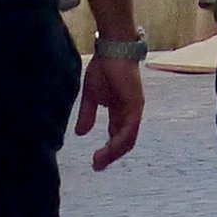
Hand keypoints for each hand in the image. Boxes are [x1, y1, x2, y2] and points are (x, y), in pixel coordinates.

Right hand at [75, 49, 143, 169]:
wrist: (112, 49)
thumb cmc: (103, 68)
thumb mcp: (91, 96)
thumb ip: (87, 115)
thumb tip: (80, 134)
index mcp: (120, 112)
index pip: (117, 137)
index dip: (107, 151)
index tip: (94, 162)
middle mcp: (130, 114)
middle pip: (124, 142)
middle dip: (110, 156)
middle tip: (97, 166)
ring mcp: (135, 110)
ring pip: (128, 139)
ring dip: (114, 152)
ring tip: (100, 161)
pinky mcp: (135, 105)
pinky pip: (130, 129)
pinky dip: (120, 140)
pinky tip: (109, 148)